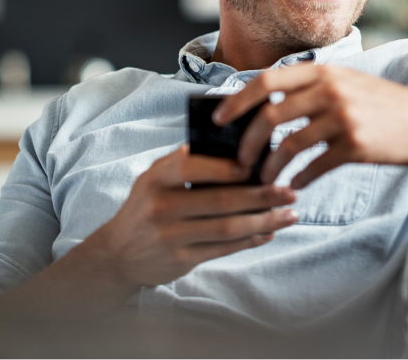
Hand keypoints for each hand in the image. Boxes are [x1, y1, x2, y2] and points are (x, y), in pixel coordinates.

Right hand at [91, 145, 297, 287]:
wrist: (117, 253)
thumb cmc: (147, 205)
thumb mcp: (155, 176)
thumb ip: (186, 160)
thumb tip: (233, 146)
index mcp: (157, 178)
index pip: (193, 166)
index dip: (226, 167)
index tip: (257, 165)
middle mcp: (161, 206)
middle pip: (220, 200)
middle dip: (261, 196)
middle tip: (289, 191)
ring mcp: (170, 236)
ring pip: (227, 227)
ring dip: (264, 221)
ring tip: (289, 214)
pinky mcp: (180, 260)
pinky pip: (224, 249)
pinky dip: (251, 239)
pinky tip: (270, 231)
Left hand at [213, 64, 407, 188]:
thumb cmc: (384, 104)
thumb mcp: (349, 82)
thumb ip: (313, 88)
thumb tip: (268, 107)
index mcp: (323, 72)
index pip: (267, 81)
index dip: (238, 100)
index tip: (220, 119)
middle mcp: (330, 90)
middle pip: (270, 115)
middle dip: (247, 142)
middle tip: (239, 161)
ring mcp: (342, 117)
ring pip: (289, 145)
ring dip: (270, 166)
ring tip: (263, 180)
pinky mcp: (355, 145)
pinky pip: (314, 166)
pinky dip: (298, 179)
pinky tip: (294, 186)